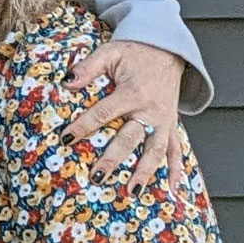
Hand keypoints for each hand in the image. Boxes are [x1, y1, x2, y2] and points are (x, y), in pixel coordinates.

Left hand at [71, 39, 191, 187]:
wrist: (167, 50)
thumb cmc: (134, 53)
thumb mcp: (110, 53)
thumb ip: (89, 67)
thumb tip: (67, 82)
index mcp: (133, 92)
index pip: (104, 112)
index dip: (84, 125)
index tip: (66, 139)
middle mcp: (151, 110)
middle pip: (131, 138)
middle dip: (114, 159)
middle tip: (97, 177)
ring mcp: (164, 121)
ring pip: (156, 151)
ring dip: (145, 173)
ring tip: (132, 192)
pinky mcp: (172, 125)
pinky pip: (177, 150)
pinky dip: (177, 170)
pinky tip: (173, 190)